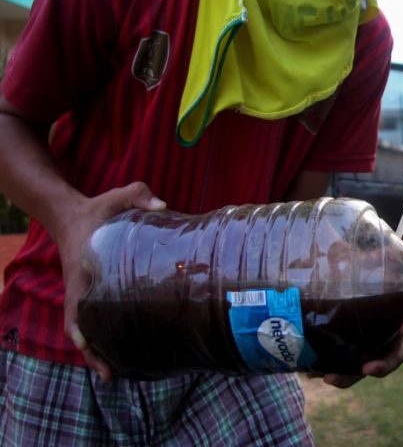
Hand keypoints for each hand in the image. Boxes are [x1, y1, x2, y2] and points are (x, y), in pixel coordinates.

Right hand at [56, 182, 165, 381]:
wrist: (72, 214)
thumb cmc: (98, 208)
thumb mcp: (117, 196)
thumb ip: (138, 195)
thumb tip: (162, 206)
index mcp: (83, 267)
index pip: (76, 300)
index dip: (80, 324)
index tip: (86, 343)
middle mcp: (80, 286)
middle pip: (79, 326)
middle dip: (91, 352)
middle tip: (109, 375)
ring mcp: (84, 293)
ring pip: (85, 329)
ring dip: (96, 352)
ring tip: (113, 375)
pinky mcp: (92, 294)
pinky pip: (93, 320)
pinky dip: (100, 339)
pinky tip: (119, 354)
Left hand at [320, 237, 402, 388]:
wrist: (347, 287)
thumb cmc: (372, 278)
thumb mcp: (379, 263)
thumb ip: (393, 254)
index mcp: (396, 318)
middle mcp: (384, 338)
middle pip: (390, 357)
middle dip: (382, 365)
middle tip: (370, 368)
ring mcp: (366, 349)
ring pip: (362, 369)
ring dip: (349, 377)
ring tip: (331, 378)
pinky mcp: (346, 354)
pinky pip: (339, 366)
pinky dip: (328, 370)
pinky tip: (310, 373)